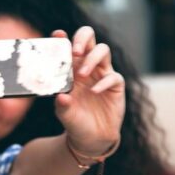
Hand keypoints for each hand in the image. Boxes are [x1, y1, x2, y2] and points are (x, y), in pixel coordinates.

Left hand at [53, 27, 124, 155]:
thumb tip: (60, 96)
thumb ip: (61, 103)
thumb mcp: (63, 113)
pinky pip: (114, 76)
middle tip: (74, 52)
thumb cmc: (74, 120)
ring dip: (92, 59)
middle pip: (90, 39)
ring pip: (103, 51)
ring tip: (81, 75)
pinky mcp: (116, 86)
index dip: (64, 38)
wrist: (89, 138)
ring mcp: (102, 74)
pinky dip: (104, 82)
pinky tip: (94, 92)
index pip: (69, 46)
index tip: (57, 35)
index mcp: (72, 68)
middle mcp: (88, 66)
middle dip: (82, 39)